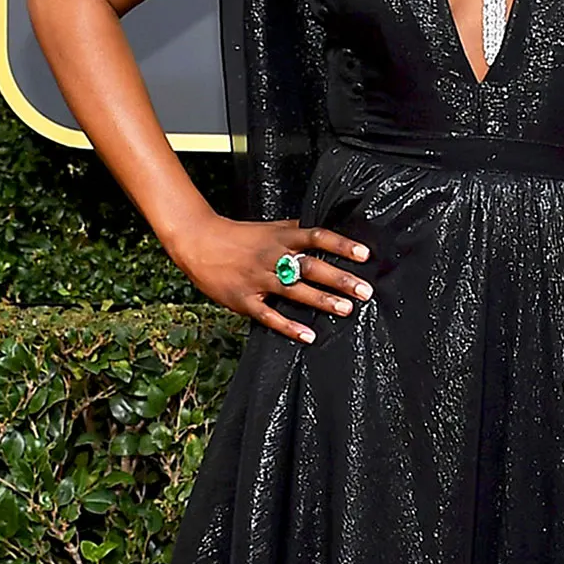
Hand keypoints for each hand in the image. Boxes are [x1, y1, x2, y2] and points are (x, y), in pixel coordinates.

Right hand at [171, 215, 372, 343]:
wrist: (199, 242)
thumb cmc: (239, 236)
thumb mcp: (270, 228)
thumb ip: (297, 231)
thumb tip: (328, 232)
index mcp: (281, 237)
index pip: (317, 237)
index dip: (341, 245)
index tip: (364, 254)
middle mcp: (273, 257)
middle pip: (310, 266)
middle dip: (339, 278)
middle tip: (365, 290)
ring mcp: (259, 279)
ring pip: (294, 290)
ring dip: (321, 300)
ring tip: (346, 309)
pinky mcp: (245, 300)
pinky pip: (270, 315)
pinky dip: (289, 326)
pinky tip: (308, 335)